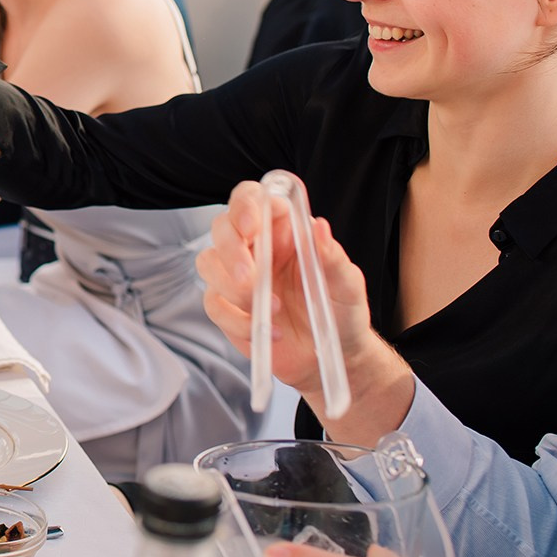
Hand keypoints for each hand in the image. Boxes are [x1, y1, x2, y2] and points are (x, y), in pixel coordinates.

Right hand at [194, 183, 410, 429]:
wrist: (331, 357)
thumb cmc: (342, 313)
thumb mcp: (347, 285)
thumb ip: (332, 257)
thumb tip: (319, 227)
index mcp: (283, 229)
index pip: (252, 198)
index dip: (244, 205)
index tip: (250, 226)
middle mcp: (256, 247)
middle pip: (221, 228)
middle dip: (230, 251)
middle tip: (251, 279)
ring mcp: (236, 276)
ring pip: (209, 263)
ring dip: (234, 289)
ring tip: (272, 311)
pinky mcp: (227, 306)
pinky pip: (213, 304)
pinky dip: (237, 320)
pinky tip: (266, 331)